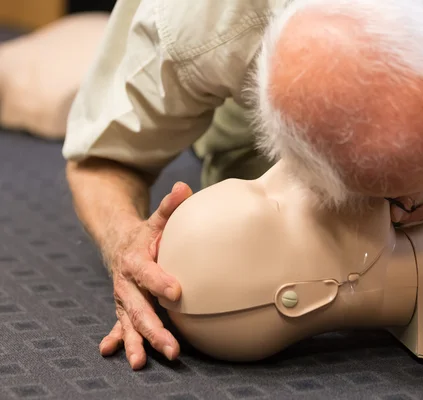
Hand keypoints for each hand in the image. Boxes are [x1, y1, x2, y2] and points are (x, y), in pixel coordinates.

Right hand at [99, 182, 192, 369]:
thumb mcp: (156, 220)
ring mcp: (123, 297)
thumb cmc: (146, 234)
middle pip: (139, 308)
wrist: (119, 242)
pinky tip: (111, 351)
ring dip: (136, 342)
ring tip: (141, 362)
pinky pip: (119, 325)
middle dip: (154, 328)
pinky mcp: (123, 307)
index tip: (176, 293)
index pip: (149, 273)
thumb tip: (183, 188)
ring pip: (129, 323)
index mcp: (136, 260)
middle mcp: (126, 282)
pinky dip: (117, 339)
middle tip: (171, 346)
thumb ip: (170, 207)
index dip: (160, 282)